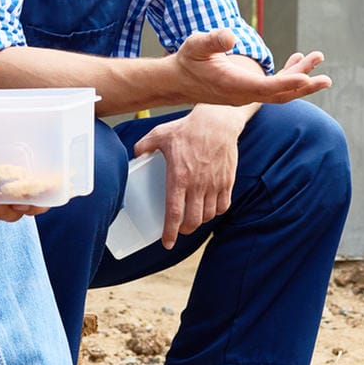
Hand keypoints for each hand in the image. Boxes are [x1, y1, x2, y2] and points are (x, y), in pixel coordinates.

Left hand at [133, 106, 247, 247]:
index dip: (169, 232)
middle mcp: (197, 185)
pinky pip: (223, 206)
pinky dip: (216, 212)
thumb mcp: (160, 134)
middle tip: (179, 228)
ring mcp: (214, 184)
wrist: (218, 121)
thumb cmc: (189, 128)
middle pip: (192, 220)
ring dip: (200, 221)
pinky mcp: (227, 181)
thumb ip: (145, 145)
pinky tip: (210, 209)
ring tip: (194, 218)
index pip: (174, 212)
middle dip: (184, 230)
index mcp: (179, 177)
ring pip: (208, 215)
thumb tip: (136, 153)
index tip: (166, 243)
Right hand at [171, 29, 330, 105]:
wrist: (177, 80)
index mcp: (234, 85)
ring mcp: (247, 94)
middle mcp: (244, 94)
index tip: (307, 77)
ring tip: (317, 58)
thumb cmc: (187, 60)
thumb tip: (230, 36)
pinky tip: (298, 62)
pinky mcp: (248, 90)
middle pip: (281, 95)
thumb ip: (212, 40)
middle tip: (327, 79)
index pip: (266, 87)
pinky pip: (274, 87)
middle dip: (305, 86)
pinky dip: (288, 75)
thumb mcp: (196, 45)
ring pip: (280, 90)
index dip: (288, 83)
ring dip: (300, 76)